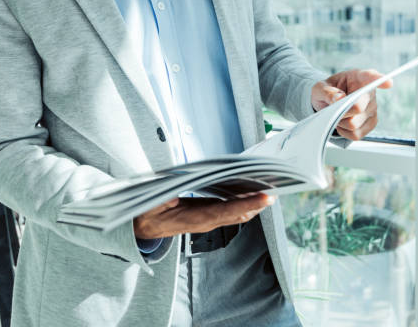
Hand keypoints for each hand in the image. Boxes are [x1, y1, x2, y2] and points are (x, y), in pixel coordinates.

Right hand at [133, 194, 274, 238]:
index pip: (225, 212)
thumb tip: (177, 190)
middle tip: (276, 192)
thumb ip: (165, 197)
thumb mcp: (152, 204)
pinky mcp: (206, 218)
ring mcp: (206, 222)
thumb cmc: (147, 212)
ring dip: (253, 205)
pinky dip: (242, 204)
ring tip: (269, 192)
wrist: (141, 228)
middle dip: (257, 205)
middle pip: (237, 215)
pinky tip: (251, 195)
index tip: (265, 198)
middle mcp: (204, 223)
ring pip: (236, 216)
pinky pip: (229, 213)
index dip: (246, 205)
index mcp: (193, 219)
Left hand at [311, 69, 392, 140]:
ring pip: (354, 124)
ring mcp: (373, 109)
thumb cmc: (327, 92)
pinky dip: (345, 132)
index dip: (380, 80)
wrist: (329, 103)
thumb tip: (339, 98)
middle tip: (334, 108)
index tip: (388, 83)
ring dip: (341, 123)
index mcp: (358, 77)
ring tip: (338, 114)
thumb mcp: (320, 88)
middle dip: (341, 111)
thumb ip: (327, 92)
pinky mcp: (371, 124)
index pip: (371, 77)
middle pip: (357, 108)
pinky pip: (356, 134)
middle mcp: (370, 93)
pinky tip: (343, 123)